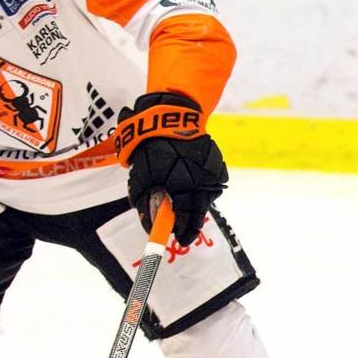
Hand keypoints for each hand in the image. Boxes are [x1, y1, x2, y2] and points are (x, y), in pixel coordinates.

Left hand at [114, 91, 226, 247]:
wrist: (171, 117)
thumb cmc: (151, 148)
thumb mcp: (141, 177)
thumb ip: (144, 203)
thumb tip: (150, 225)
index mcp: (185, 187)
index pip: (188, 219)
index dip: (183, 232)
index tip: (179, 241)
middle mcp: (203, 182)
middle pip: (199, 211)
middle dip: (189, 221)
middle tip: (181, 229)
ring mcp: (213, 173)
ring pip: (205, 198)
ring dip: (193, 203)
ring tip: (181, 200)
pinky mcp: (217, 165)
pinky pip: (209, 184)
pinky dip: (199, 188)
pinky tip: (188, 183)